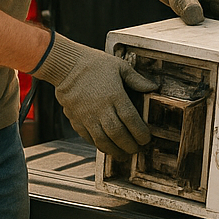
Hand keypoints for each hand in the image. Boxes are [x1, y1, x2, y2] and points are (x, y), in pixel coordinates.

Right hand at [31, 33, 157, 158]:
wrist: (66, 66)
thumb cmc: (94, 64)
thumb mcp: (120, 66)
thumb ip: (137, 80)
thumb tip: (153, 87)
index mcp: (115, 95)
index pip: (131, 120)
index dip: (140, 133)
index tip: (146, 139)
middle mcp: (101, 109)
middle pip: (118, 134)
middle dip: (129, 145)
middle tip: (137, 149)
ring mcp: (87, 116)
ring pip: (103, 140)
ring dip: (114, 150)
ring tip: (123, 154)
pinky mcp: (76, 120)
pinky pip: (88, 138)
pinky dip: (98, 145)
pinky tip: (106, 146)